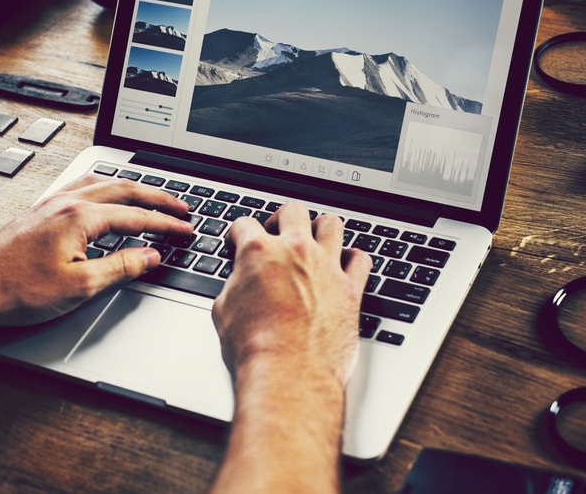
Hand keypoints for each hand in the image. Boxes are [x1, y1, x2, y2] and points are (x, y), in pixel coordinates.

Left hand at [0, 175, 193, 326]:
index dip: (165, 223)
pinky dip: (104, 188)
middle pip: (123, 189)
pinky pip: (80, 187)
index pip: (136, 216)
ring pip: (101, 183)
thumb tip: (149, 256)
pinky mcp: (40, 212)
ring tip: (150, 196)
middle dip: (157, 197)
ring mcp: (51, 204)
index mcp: (80, 217)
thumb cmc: (18, 290)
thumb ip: (121, 267)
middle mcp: (66, 203)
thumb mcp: (81, 286)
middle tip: (180, 208)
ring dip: (131, 188)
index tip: (185, 229)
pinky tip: (104, 195)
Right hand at [212, 203, 370, 385]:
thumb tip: (239, 284)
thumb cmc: (255, 348)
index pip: (245, 224)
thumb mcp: (224, 311)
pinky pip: (361, 260)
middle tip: (278, 231)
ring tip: (315, 240)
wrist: (289, 374)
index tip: (239, 241)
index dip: (238, 233)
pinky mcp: (351, 289)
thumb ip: (234, 286)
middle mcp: (296, 251)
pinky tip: (345, 265)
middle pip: (293, 210)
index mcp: (259, 251)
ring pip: (332, 224)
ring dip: (321, 228)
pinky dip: (353, 259)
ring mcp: (327, 267)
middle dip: (282, 218)